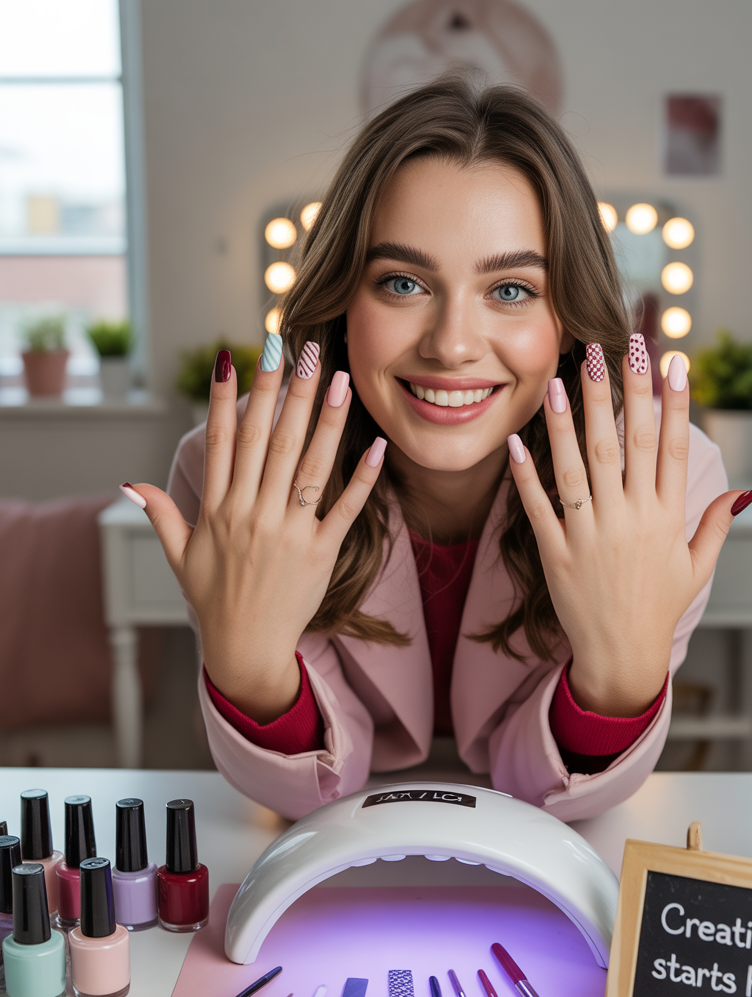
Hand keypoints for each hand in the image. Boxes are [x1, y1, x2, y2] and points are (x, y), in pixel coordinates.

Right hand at [121, 343, 385, 722]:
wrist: (245, 649)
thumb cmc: (213, 600)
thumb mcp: (179, 556)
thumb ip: (160, 513)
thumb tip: (130, 482)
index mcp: (218, 509)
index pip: (222, 440)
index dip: (227, 394)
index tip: (236, 354)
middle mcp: (251, 514)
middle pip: (268, 440)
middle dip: (284, 390)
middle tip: (299, 346)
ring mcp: (287, 532)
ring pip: (306, 464)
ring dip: (324, 419)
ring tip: (338, 377)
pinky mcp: (320, 553)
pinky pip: (344, 509)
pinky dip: (361, 478)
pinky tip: (375, 446)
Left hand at [507, 336, 746, 717]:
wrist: (621, 657)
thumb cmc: (659, 608)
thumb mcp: (697, 567)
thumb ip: (716, 525)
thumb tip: (743, 490)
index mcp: (667, 518)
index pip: (670, 448)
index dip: (672, 402)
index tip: (671, 361)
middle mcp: (630, 520)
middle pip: (624, 444)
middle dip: (618, 392)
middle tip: (611, 346)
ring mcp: (591, 536)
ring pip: (579, 467)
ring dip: (568, 420)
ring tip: (559, 376)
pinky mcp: (557, 554)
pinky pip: (539, 508)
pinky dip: (526, 476)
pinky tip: (517, 442)